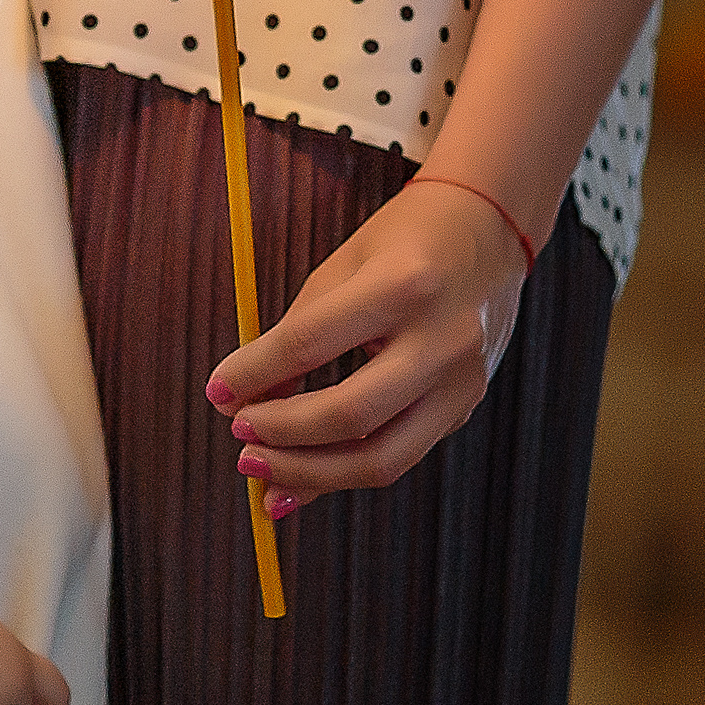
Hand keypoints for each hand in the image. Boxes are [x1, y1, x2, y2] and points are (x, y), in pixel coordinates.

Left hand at [204, 177, 528, 518]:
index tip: (217, 391)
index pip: (311, 344)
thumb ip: (296, 337)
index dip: (254, 374)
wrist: (488, 228)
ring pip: (382, 459)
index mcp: (404, 285)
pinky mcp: (466, 406)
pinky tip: (305, 476)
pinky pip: (400, 455)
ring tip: (262, 468)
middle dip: (283, 436)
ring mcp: (463, 380)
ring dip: (312, 474)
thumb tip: (244, 402)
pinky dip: (345, 472)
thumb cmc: (404, 242)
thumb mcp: (342, 269)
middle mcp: (442, 339)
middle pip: (350, 415)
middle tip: (238, 435)